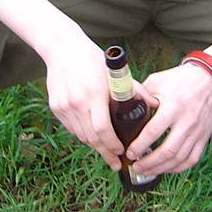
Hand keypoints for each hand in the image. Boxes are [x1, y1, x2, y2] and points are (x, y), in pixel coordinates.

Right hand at [41, 33, 129, 169]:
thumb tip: (156, 104)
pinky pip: (71, 128)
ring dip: (94, 145)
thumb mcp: (117, 72)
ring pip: (80, 136)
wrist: (63, 49)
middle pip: (91, 138)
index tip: (121, 152)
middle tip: (116, 162)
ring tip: (106, 151)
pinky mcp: (55, 107)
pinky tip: (92, 135)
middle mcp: (77, 103)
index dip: (112, 145)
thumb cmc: (93, 60)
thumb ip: (136, 90)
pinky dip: (83, 134)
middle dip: (105, 152)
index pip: (103, 130)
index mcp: (95, 95)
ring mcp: (64, 107)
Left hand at [126, 62, 211, 176]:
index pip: (153, 132)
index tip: (129, 153)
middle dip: (149, 163)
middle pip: (167, 151)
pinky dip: (178, 168)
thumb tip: (124, 108)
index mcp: (172, 107)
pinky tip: (166, 169)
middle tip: (135, 166)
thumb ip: (141, 95)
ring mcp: (197, 131)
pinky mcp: (204, 137)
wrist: (210, 78)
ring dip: (161, 168)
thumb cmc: (181, 79)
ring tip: (146, 171)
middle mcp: (186, 122)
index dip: (139, 146)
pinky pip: (192, 159)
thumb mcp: (157, 81)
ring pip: (179, 159)